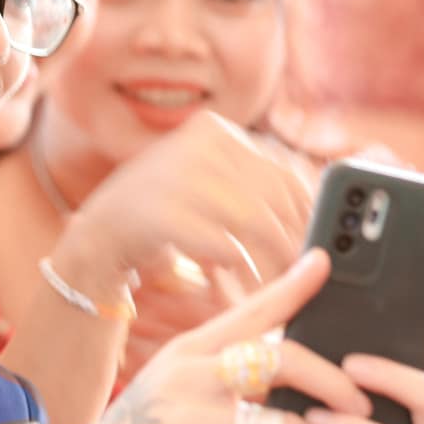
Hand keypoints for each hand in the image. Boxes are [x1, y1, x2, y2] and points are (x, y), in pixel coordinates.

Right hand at [32, 252, 373, 423]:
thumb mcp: (167, 387)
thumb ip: (216, 369)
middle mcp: (191, 378)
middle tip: (362, 406)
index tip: (326, 262)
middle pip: (283, 360)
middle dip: (335, 383)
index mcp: (188, 353)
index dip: (292, 286)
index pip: (250, 312)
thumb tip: (280, 362)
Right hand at [58, 113, 312, 297]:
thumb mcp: (208, 184)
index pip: (284, 170)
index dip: (311, 212)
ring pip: (255, 223)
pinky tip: (245, 292)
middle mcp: (198, 145)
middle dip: (295, 243)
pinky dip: (241, 275)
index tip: (326, 243)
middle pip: (274, 198)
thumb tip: (319, 212)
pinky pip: (224, 247)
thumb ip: (253, 186)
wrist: (98, 236)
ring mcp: (177, 176)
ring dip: (274, 264)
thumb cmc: (164, 214)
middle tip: (307, 277)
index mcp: (215, 131)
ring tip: (281, 290)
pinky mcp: (163, 215)